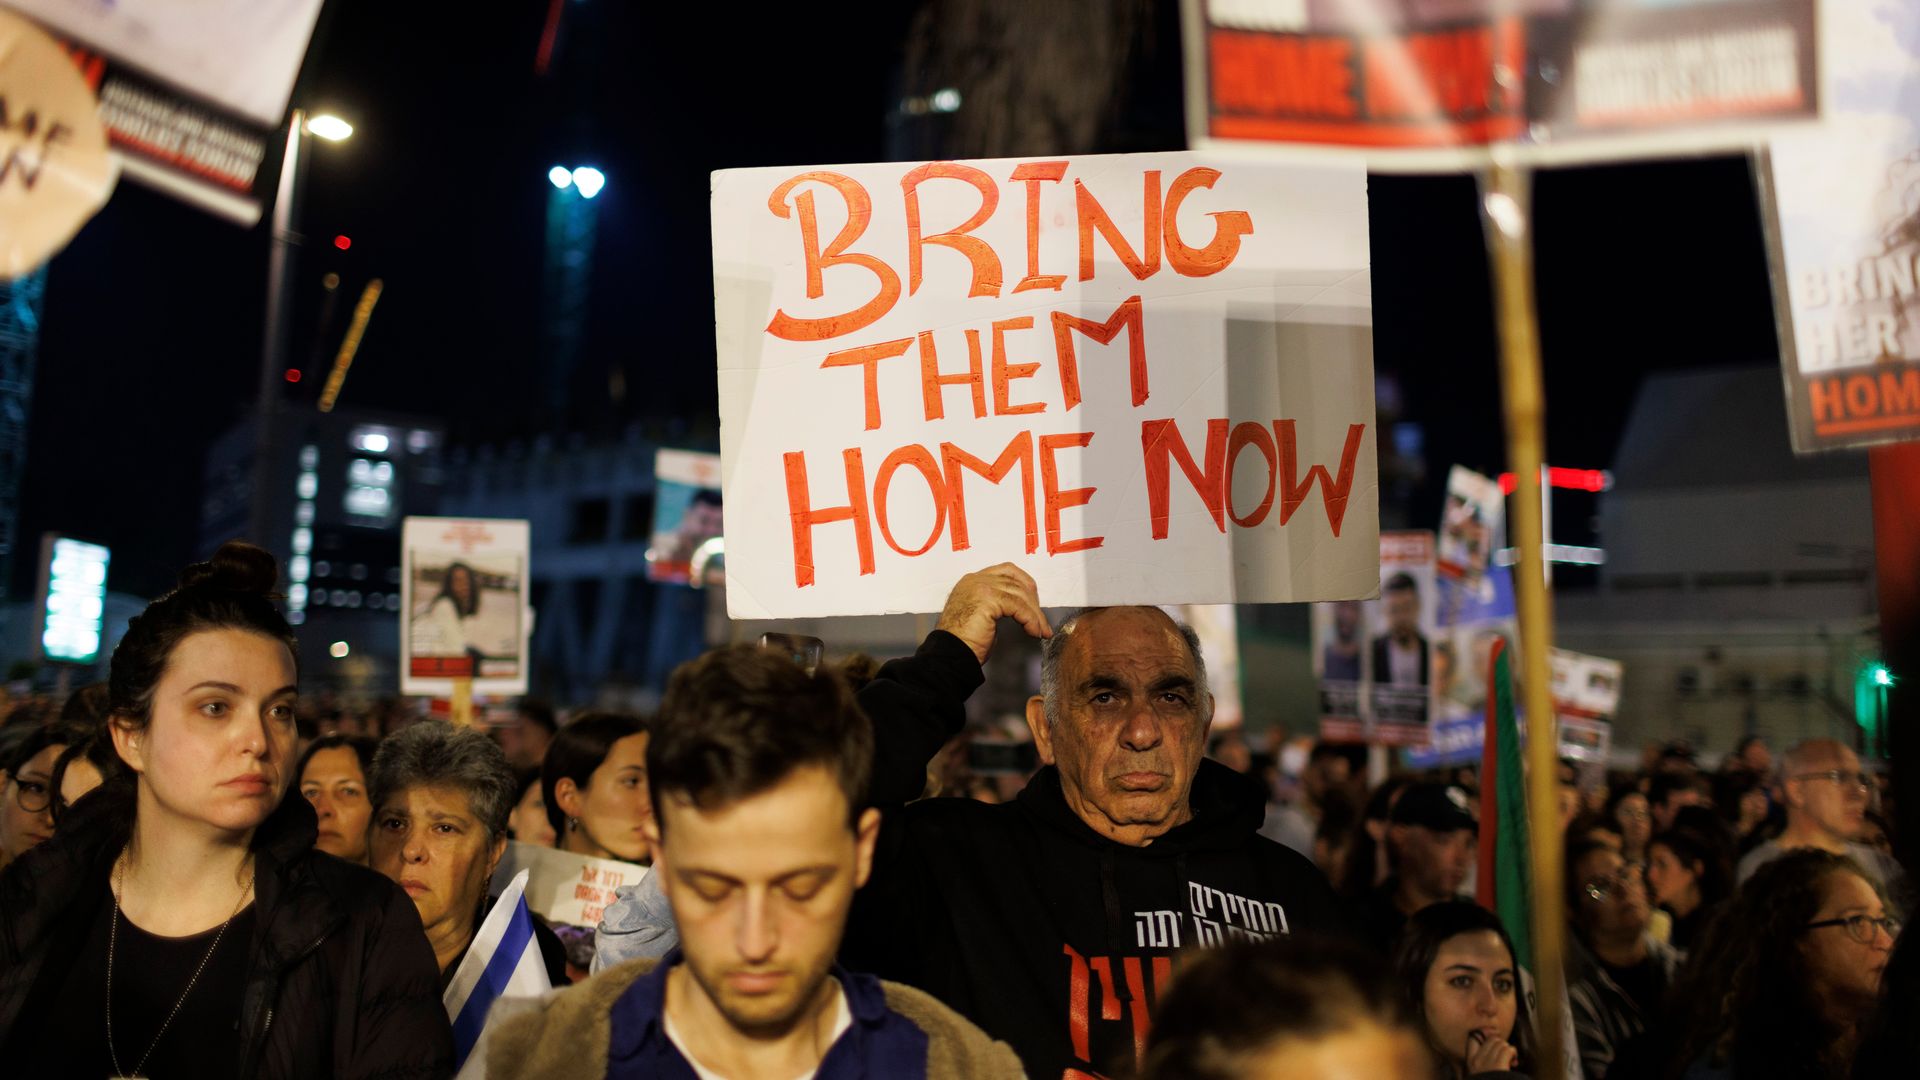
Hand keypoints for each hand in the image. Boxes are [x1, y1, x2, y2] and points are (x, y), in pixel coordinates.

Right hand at [933, 563, 1050, 664]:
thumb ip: (997, 605)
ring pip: (1020, 594)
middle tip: (1041, 621)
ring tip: (1040, 630)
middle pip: (1016, 580)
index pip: (1007, 571)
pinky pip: (1019, 606)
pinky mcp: (988, 599)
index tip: (1034, 605)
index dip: (1025, 585)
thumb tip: (1022, 608)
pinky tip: (1033, 631)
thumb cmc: (964, 643)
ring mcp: (981, 587)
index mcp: (972, 581)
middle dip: (1033, 600)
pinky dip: (1030, 619)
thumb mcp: (982, 616)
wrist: (951, 655)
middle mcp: (975, 580)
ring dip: (1035, 614)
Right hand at [1465, 1030, 1517, 1073]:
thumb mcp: (1482, 1070)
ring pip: (1501, 1043)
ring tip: (1510, 1061)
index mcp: (1470, 1062)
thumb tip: (1496, 1035)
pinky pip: (1508, 1050)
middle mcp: (1476, 1061)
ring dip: (1508, 1050)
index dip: (1484, 1032)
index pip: (1472, 1038)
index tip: (1495, 1035)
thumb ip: (1485, 1057)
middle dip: (1501, 1045)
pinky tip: (1514, 1062)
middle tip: (1505, 1056)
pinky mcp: (1498, 1066)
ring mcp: (1486, 1064)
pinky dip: (1513, 1053)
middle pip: (1492, 1039)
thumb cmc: (1493, 1076)